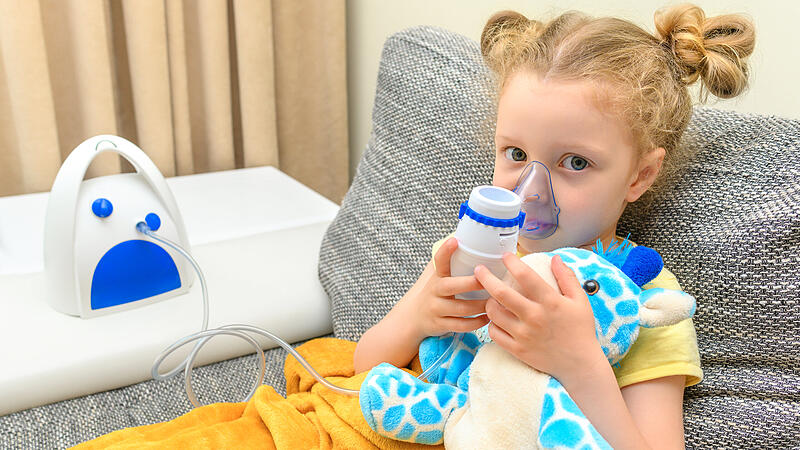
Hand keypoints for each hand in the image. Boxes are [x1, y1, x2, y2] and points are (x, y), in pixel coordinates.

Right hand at [408, 237, 490, 337]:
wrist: (412, 318)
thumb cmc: (434, 294)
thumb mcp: (437, 277)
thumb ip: (449, 264)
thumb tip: (466, 240)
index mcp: (437, 277)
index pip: (439, 261)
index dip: (446, 250)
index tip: (455, 240)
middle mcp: (435, 292)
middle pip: (452, 286)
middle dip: (472, 283)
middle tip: (488, 281)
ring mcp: (436, 309)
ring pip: (461, 309)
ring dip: (481, 306)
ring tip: (495, 302)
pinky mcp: (440, 325)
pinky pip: (461, 325)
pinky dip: (477, 323)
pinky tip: (487, 318)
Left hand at [474, 253, 606, 382]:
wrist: (580, 365)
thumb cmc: (581, 330)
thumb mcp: (580, 300)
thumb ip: (567, 277)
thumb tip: (554, 258)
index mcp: (550, 302)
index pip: (525, 276)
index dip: (512, 262)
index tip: (506, 255)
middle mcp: (534, 317)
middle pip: (501, 293)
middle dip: (485, 277)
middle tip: (479, 269)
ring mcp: (524, 335)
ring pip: (493, 313)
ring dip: (488, 302)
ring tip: (490, 297)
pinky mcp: (518, 350)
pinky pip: (494, 333)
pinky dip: (492, 323)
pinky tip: (496, 318)